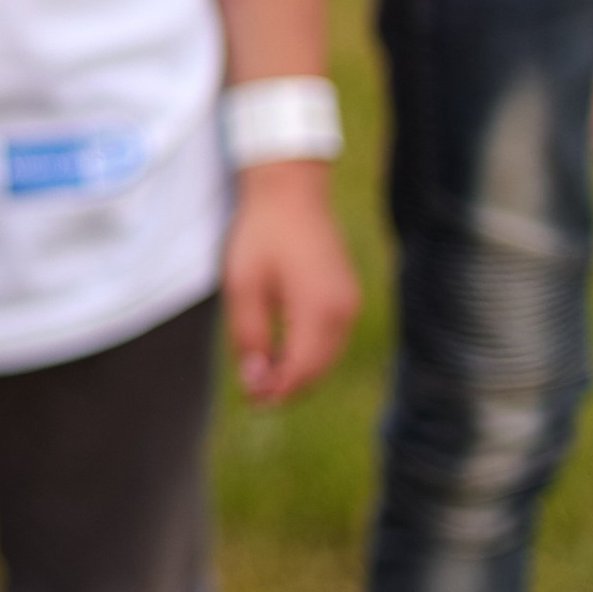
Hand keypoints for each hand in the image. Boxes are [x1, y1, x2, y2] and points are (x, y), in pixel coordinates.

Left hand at [223, 158, 357, 401]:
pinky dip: (308, 353)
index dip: (276, 392)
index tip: (250, 400)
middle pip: (318, 369)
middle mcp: (343, 311)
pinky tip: (282, 352)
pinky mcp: (346, 295)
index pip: (301, 371)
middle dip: (287, 387)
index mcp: (319, 310)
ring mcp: (349, 303)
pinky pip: (330, 339)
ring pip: (326, 357)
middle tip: (252, 395)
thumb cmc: (262, 235)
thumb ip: (250, 337)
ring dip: (298, 372)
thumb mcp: (243, 287)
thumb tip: (256, 382)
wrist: (290, 192)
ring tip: (262, 376)